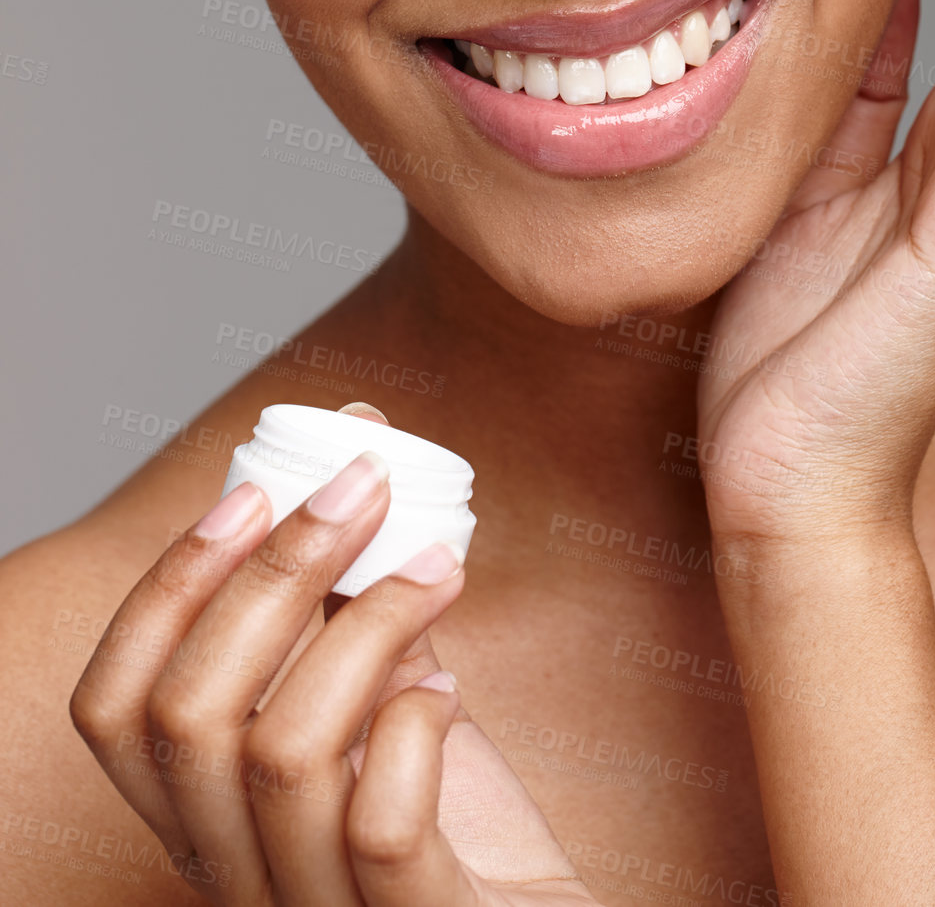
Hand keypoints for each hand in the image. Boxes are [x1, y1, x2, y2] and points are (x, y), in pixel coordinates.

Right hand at [70, 419, 596, 904]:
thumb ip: (355, 594)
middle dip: (276, 571)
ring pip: (281, 754)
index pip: (112, 711)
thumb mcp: (385, 698)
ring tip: (439, 566)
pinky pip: (380, 829)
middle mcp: (238, 874)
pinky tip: (452, 689)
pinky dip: (414, 731)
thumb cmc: (459, 820)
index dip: (163, 591)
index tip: (247, 493)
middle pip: (189, 715)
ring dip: (366, 623)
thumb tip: (359, 435)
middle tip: (365, 484)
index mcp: (208, 815)